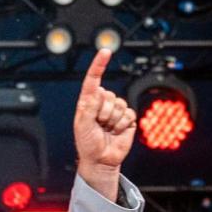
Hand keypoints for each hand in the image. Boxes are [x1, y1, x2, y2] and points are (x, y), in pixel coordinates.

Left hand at [73, 48, 135, 198]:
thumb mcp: (82, 125)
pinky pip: (129, 114)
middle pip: (109, 96)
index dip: (99, 65)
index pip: (93, 80)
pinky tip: (116, 132)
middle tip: (99, 125)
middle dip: (104, 112)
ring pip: (120, 105)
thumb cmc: (87, 144)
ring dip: (113, 120)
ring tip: (106, 130)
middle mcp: (102, 103)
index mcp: (88, 102)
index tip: (105, 52)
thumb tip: (99, 92)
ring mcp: (115, 110)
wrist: (101, 160)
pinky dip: (123, 125)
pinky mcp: (127, 118)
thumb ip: (89, 107)